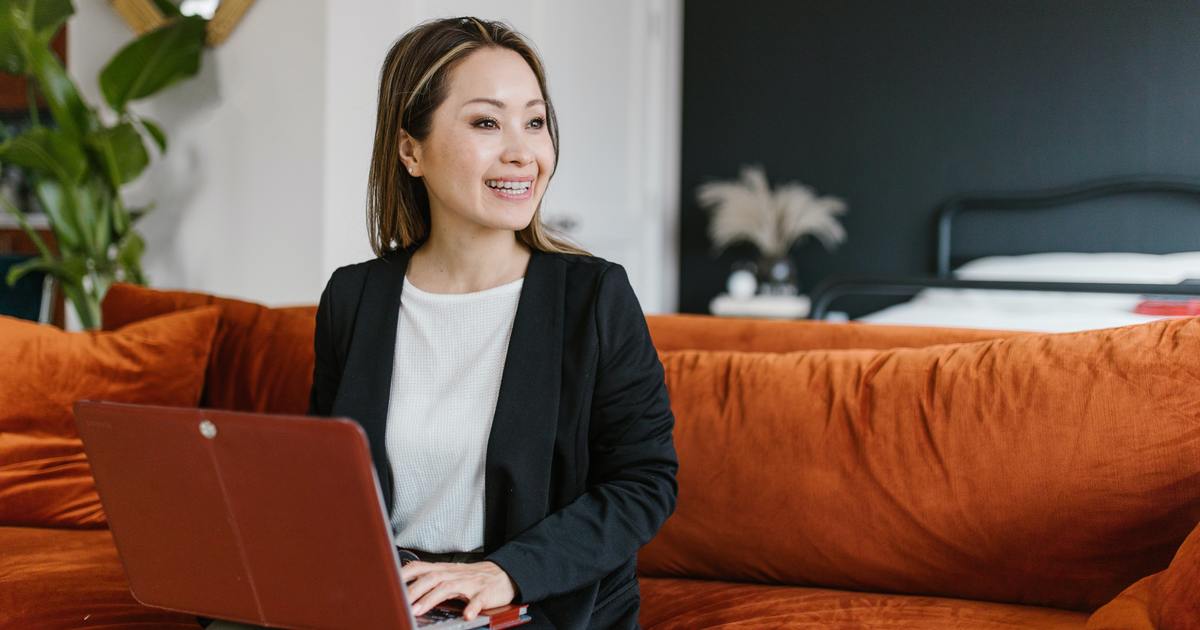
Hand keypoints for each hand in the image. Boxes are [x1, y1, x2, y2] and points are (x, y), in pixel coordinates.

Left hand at [400, 560, 516, 619]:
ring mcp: (470, 583)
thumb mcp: (450, 575)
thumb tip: (405, 589)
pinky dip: (472, 607)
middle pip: (431, 578)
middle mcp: (454, 574)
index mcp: (444, 570)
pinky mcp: (485, 593)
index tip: (387, 583)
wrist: (504, 574)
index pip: (419, 567)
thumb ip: (430, 580)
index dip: (403, 574)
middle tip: (399, 604)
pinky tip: (466, 615)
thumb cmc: (472, 578)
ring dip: (431, 599)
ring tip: (418, 610)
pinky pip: (478, 600)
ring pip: (448, 587)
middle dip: (413, 590)